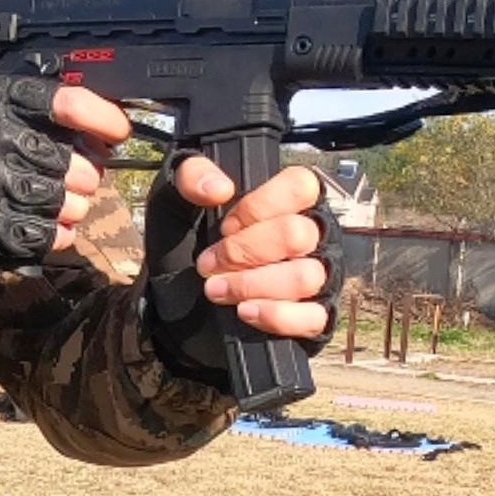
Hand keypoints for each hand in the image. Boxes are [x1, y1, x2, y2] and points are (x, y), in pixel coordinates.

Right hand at [0, 77, 127, 260]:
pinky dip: (59, 232)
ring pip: (69, 203)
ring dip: (75, 205)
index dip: (104, 119)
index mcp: (1, 101)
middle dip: (88, 173)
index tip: (119, 132)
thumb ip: (46, 109)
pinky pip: (50, 235)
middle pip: (77, 163)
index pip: (69, 104)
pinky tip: (48, 222)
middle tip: (80, 174)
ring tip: (62, 199)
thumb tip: (109, 130)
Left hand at [142, 157, 343, 383]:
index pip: (300, 186)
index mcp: (287, 200)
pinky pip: (313, 317)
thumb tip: (219, 188)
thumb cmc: (186, 244)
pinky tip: (244, 312)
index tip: (225, 227)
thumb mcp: (176, 203)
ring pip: (305, 276)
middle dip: (245, 252)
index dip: (258, 207)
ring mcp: (318, 276)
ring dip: (252, 285)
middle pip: (298, 234)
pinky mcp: (314, 318)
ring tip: (217, 290)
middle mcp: (311, 234)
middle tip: (209, 264)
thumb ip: (191, 178)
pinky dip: (275, 315)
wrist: (176, 301)